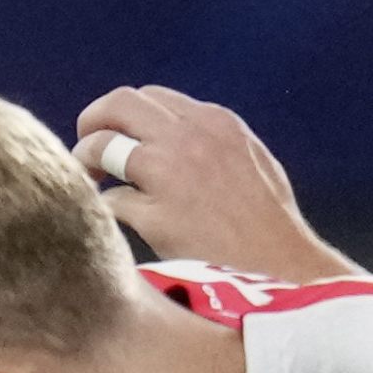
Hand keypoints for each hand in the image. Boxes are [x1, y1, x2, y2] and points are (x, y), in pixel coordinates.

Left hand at [73, 87, 350, 280]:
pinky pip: (112, 200)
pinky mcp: (158, 217)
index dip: (128, 115)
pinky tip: (111, 222)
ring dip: (86, 159)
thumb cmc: (273, 229)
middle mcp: (191, 139)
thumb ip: (217, 143)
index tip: (119, 134)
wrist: (286, 274)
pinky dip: (106, 207)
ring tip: (89, 179)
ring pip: (103, 145)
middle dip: (94, 120)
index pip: (153, 98)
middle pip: (119, 105)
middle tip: (86, 146)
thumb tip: (177, 135)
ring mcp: (172, 176)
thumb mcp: (255, 164)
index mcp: (216, 123)